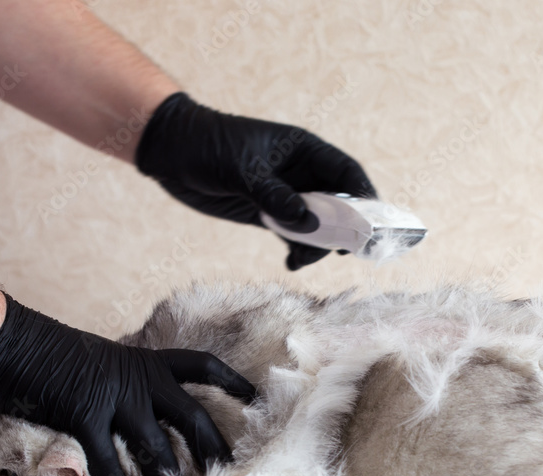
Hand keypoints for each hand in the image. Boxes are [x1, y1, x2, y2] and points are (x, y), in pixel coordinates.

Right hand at [0, 294, 255, 475]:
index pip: (202, 366)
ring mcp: (114, 397)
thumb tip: (146, 405)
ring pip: (155, 446)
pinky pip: (107, 459)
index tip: (255, 398)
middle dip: (213, 448)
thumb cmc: (56, 354)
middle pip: (192, 416)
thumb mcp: (106, 361)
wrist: (14, 342)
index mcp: (148, 362)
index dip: (231, 381)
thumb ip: (131, 381)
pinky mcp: (85, 415)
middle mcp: (140, 379)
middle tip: (228, 475)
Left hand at [135, 92, 376, 269]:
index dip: (363, 197)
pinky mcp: (268, 213)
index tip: (370, 225)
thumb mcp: (243, 169)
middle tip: (338, 253)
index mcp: (304, 150)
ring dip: (317, 245)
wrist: (172, 151)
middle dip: (342, 229)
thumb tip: (308, 222)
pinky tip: (291, 263)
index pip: (346, 173)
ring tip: (300, 259)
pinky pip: (294, 234)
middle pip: (337, 204)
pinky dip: (298, 250)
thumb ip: (275, 195)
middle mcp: (301, 173)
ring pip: (317, 225)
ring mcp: (286, 195)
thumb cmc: (210, 146)